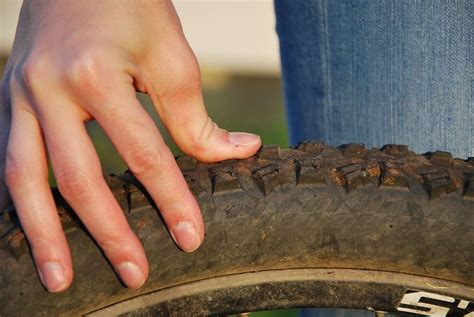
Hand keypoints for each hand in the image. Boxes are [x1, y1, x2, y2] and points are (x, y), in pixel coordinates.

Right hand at [0, 0, 259, 291]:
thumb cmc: (129, 5)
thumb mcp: (171, 55)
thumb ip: (196, 113)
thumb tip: (239, 152)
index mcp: (95, 76)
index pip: (143, 154)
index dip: (170, 200)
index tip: (189, 238)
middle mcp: (48, 90)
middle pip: (80, 179)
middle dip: (108, 233)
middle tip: (133, 275)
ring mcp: (19, 95)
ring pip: (25, 179)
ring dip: (43, 233)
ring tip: (59, 278)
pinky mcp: (9, 99)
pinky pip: (9, 159)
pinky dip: (21, 200)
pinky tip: (34, 229)